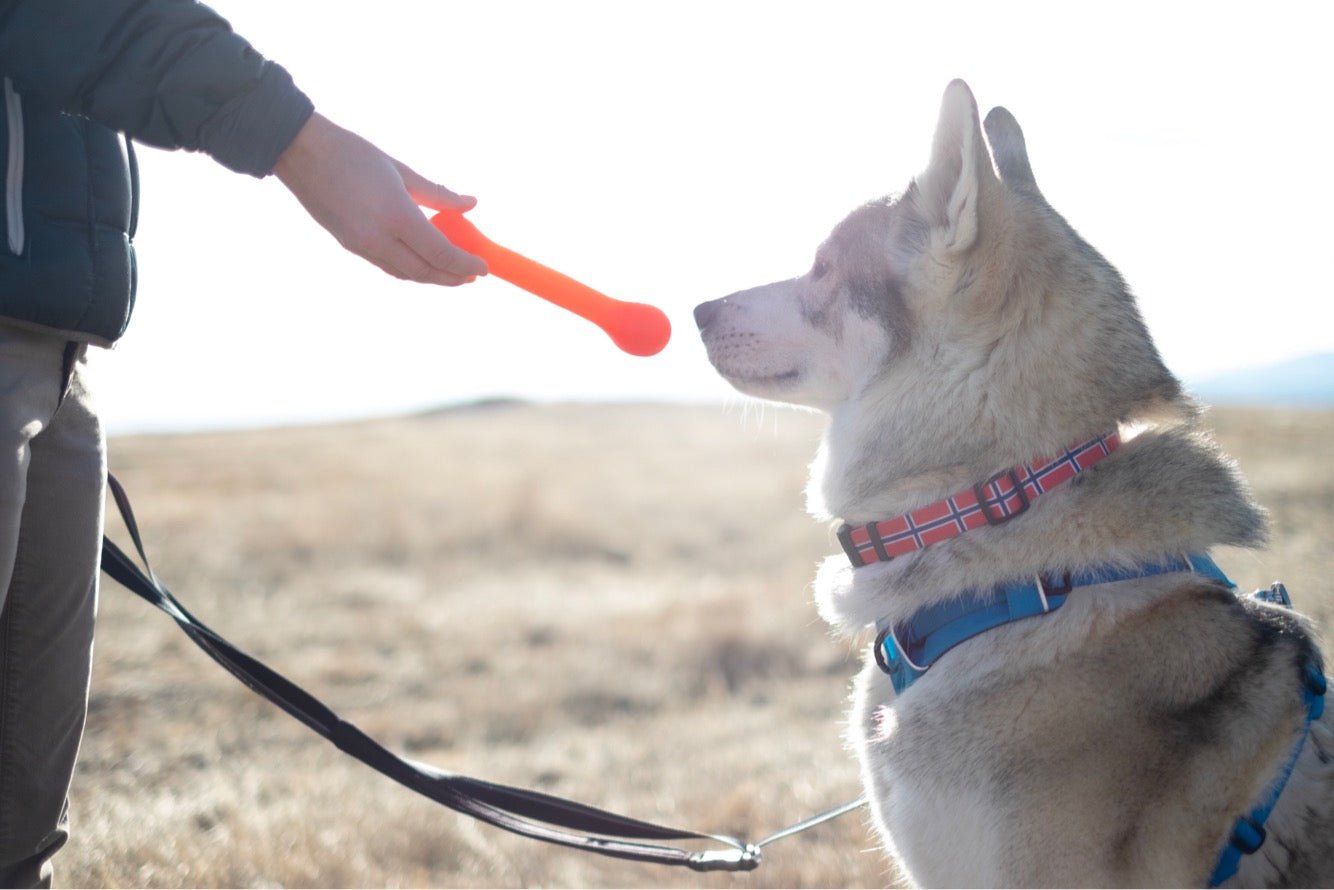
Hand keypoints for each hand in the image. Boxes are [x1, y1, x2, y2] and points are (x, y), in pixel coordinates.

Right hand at [273, 112, 487, 285]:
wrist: (301, 153)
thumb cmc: (353, 154)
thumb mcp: (401, 170)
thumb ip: (437, 194)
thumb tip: (471, 205)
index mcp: (396, 215)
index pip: (440, 252)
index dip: (465, 263)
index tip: (483, 266)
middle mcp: (378, 237)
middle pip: (425, 272)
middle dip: (452, 278)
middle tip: (471, 276)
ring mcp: (361, 245)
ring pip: (405, 273)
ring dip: (432, 277)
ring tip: (452, 272)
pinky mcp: (350, 246)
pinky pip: (387, 266)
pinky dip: (410, 269)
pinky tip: (422, 262)